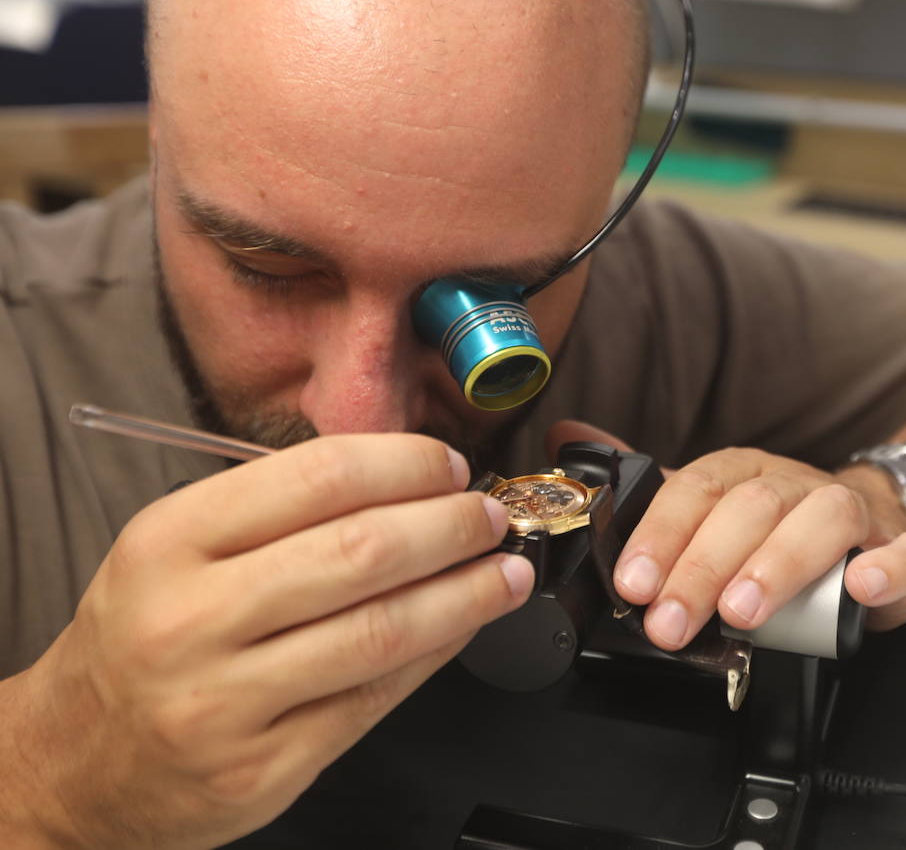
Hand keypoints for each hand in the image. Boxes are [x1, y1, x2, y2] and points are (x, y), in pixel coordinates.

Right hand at [0, 435, 531, 849]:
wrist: (71, 761)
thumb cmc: (143, 637)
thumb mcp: (175, 550)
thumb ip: (277, 512)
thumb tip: (408, 481)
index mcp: (169, 542)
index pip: (319, 477)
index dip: (406, 466)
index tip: (450, 467)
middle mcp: (192, 620)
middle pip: (362, 552)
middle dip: (451, 526)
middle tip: (491, 516)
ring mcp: (226, 703)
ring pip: (381, 631)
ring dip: (465, 594)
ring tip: (506, 571)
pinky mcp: (263, 768)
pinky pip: (375, 699)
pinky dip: (436, 653)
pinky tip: (464, 626)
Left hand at [545, 422, 905, 652]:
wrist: (874, 521)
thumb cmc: (778, 525)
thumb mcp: (708, 507)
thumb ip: (645, 487)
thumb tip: (567, 437)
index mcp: (744, 473)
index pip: (696, 489)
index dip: (662, 534)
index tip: (632, 585)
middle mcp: (795, 485)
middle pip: (751, 509)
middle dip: (704, 567)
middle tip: (671, 623)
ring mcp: (853, 512)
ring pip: (822, 519)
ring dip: (779, 564)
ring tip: (743, 614)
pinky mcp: (902, 545)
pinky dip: (889, 567)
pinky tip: (861, 588)